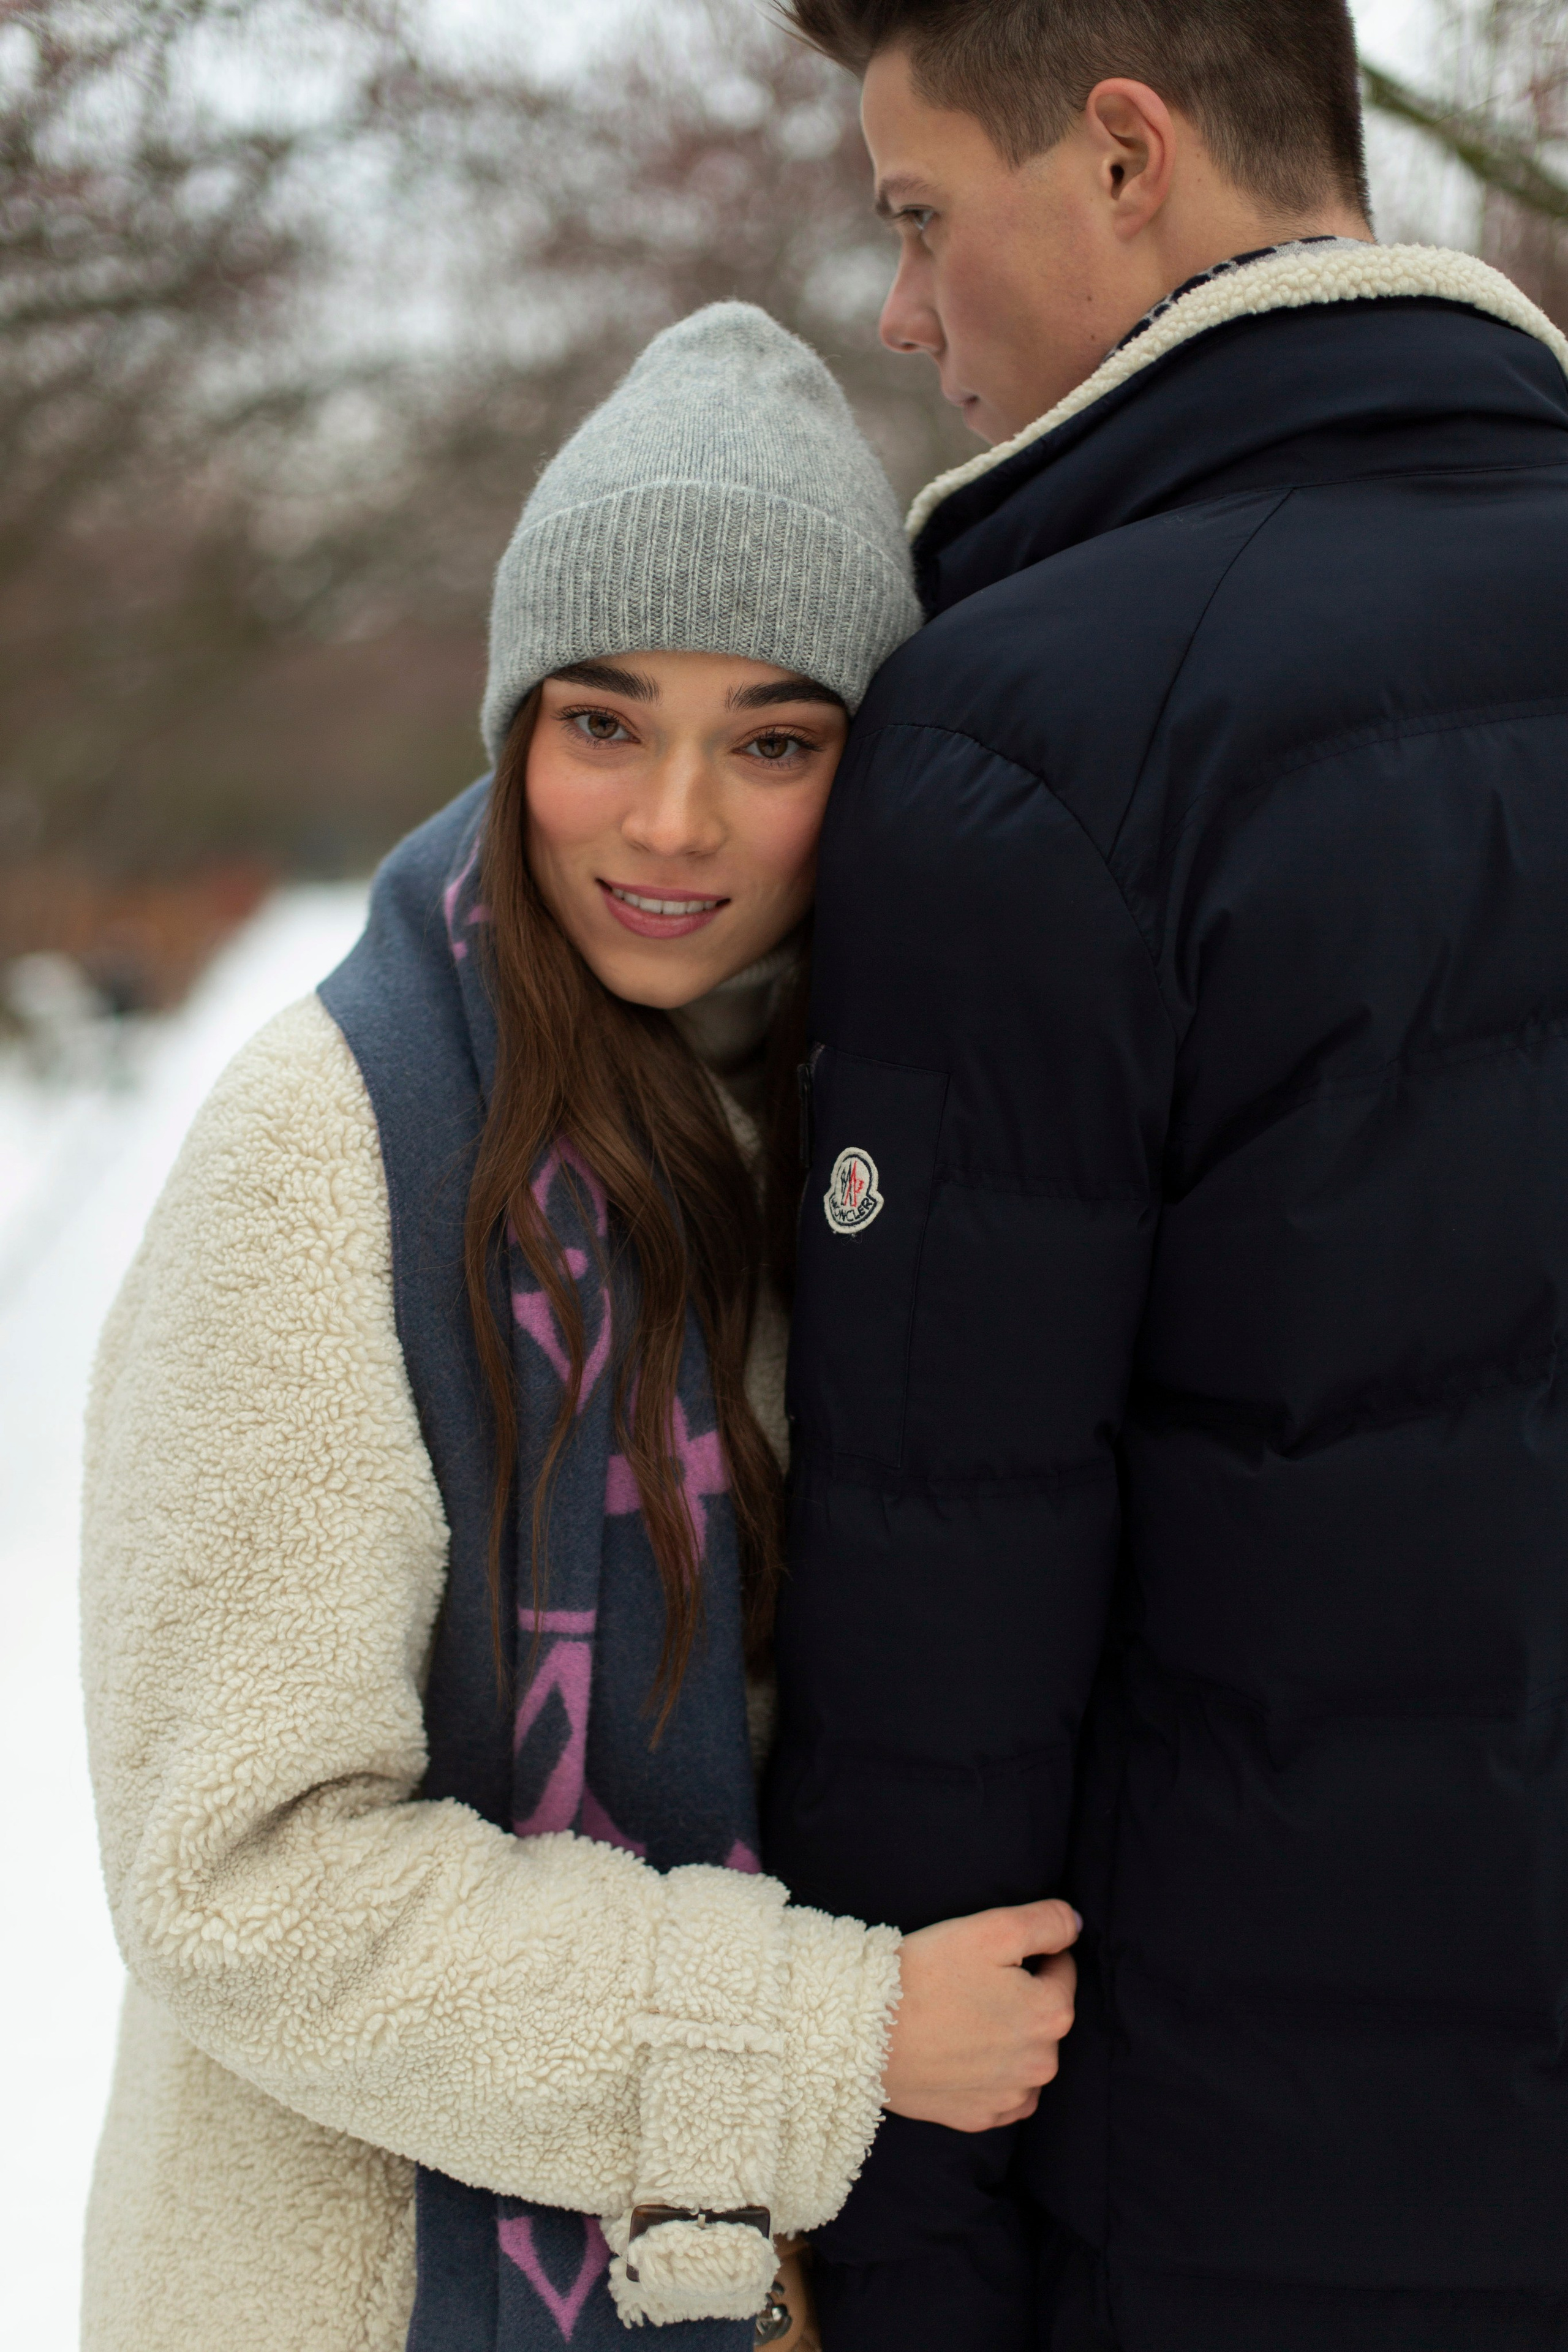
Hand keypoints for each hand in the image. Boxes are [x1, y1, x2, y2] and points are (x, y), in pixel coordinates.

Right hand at [880, 1898, 1079, 2133]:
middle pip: (1043, 2014)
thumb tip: (1078, 1926)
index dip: (1028, 1953)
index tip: (991, 1955)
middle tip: (969, 1982)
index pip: (1061, 1968)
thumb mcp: (991, 1929)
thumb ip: (1047, 1922)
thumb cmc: (927, 1974)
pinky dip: (988, 2073)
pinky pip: (1000, 2092)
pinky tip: (957, 2053)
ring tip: (960, 2017)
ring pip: (1023, 2055)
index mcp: (1051, 2014)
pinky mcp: (978, 2119)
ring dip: (1004, 2036)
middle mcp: (1041, 2064)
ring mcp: (1009, 2097)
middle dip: (1018, 1996)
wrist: (864, 2033)